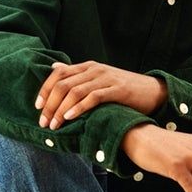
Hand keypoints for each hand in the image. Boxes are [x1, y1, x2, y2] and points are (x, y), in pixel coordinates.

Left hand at [36, 61, 165, 129]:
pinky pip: (93, 97)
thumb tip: (55, 68)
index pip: (58, 74)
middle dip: (49, 105)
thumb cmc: (124, 89)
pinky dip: (78, 108)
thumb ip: (77, 75)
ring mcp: (106, 78)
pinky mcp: (117, 90)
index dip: (45, 90)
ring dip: (60, 110)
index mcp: (87, 66)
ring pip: (74, 92)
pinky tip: (70, 118)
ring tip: (54, 125)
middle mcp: (94, 69)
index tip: (37, 107)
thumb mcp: (99, 78)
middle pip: (63, 85)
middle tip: (43, 122)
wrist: (153, 91)